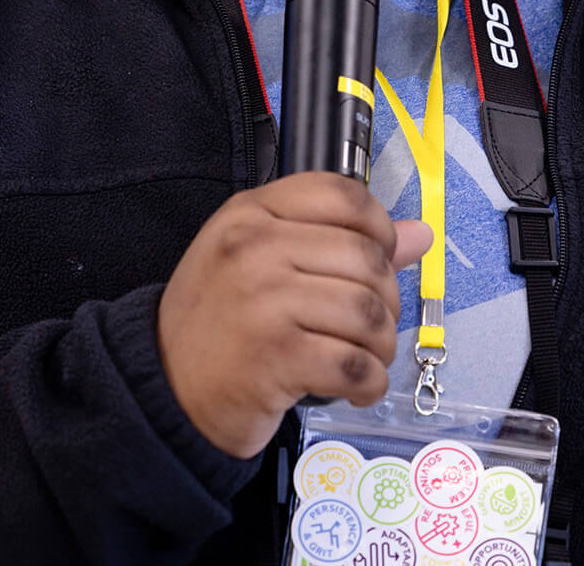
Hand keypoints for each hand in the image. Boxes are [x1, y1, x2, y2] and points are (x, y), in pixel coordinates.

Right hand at [157, 172, 432, 458]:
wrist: (163, 389)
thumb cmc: (219, 323)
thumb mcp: (263, 261)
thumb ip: (340, 240)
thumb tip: (419, 234)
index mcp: (252, 213)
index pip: (344, 195)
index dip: (380, 227)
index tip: (379, 257)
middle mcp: (255, 247)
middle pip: (367, 258)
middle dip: (387, 299)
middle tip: (370, 325)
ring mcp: (263, 300)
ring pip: (368, 312)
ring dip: (381, 346)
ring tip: (364, 357)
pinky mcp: (275, 356)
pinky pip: (355, 364)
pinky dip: (369, 382)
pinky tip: (355, 386)